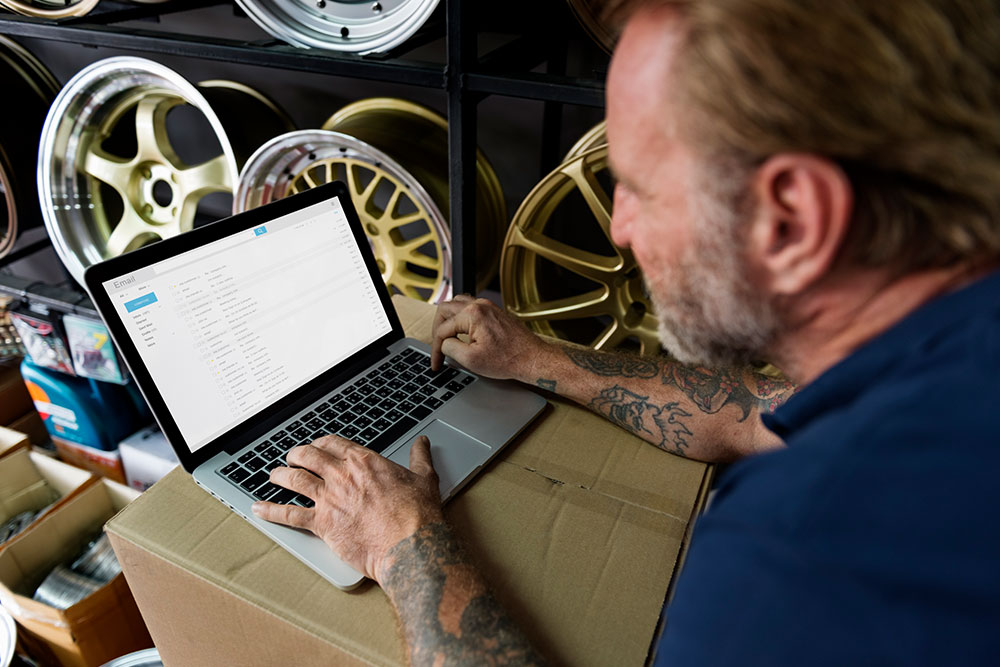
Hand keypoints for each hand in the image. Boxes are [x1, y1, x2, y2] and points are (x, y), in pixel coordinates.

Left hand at [251, 435, 442, 582]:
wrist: (409, 544)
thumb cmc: (417, 514)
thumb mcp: (424, 478)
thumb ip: (419, 458)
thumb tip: (422, 443)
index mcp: (364, 461)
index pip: (334, 443)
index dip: (322, 443)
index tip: (317, 446)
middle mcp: (341, 475)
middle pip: (308, 456)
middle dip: (296, 454)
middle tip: (291, 456)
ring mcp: (328, 499)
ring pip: (294, 480)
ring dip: (280, 475)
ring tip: (273, 475)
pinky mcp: (322, 524)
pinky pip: (289, 515)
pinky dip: (271, 511)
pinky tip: (259, 509)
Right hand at [431, 295, 548, 379]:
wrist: (532, 359)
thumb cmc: (508, 360)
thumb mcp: (471, 360)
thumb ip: (450, 348)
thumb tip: (444, 343)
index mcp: (472, 314)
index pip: (443, 329)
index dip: (435, 348)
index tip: (437, 363)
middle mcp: (480, 305)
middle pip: (445, 310)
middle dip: (438, 330)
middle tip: (438, 347)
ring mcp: (488, 306)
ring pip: (457, 304)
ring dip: (448, 320)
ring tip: (446, 337)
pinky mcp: (494, 311)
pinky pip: (470, 307)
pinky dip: (460, 317)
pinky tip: (461, 331)